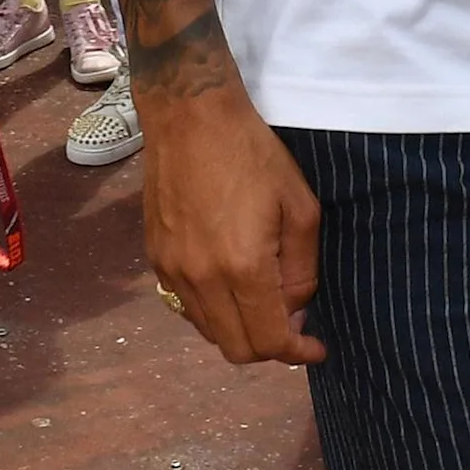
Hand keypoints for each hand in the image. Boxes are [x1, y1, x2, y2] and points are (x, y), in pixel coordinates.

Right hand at [144, 88, 328, 365]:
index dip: (297, 353)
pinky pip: (184, 305)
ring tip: (259, 301)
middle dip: (269, 348)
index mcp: (243, 267)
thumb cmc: (253, 155)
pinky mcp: (154, 256)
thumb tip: (294, 311)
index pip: (270, 342)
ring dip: (238, 329)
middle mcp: (202, 278)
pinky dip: (211, 310)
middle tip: (290, 323)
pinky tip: (227, 282)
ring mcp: (171, 269)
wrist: (189, 116)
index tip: (316, 346)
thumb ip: (302, 271)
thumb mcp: (300, 209)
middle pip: (236, 349)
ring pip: (207, 331)